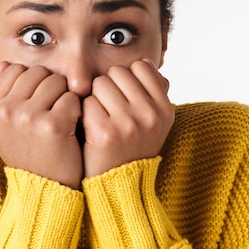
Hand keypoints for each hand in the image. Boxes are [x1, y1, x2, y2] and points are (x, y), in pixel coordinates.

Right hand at [0, 62, 83, 188]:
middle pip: (37, 72)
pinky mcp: (52, 125)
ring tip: (60, 119)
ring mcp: (27, 117)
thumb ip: (1, 94)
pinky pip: (71, 97)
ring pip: (56, 81)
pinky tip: (70, 127)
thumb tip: (7, 64)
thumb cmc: (28, 153)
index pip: (15, 69)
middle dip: (50, 87)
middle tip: (52, 111)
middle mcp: (5, 111)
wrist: (45, 189)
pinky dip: (76, 110)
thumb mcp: (5, 126)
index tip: (36, 103)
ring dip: (64, 97)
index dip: (32, 82)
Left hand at [81, 59, 173, 177]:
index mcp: (165, 110)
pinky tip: (90, 129)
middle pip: (118, 72)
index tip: (124, 98)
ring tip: (100, 119)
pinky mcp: (105, 133)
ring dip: (95, 98)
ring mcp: (129, 124)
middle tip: (109, 111)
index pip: (141, 66)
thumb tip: (144, 62)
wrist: (117, 186)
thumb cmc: (131, 147)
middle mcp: (151, 115)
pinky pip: (87, 102)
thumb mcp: (153, 123)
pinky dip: (84, 113)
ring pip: (100, 83)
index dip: (126, 79)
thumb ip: (153, 91)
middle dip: (108, 87)